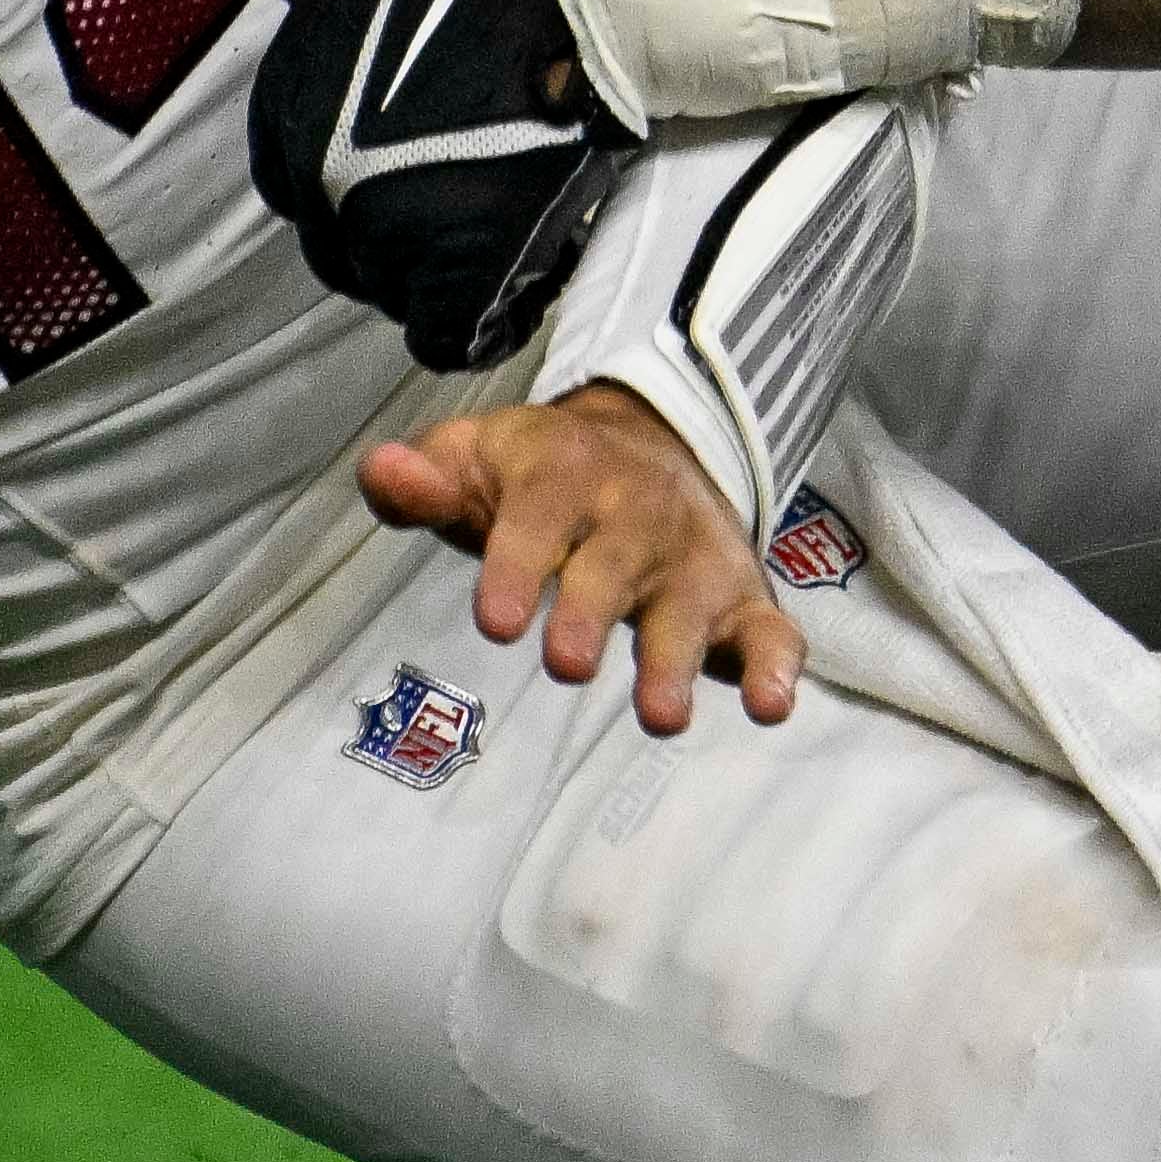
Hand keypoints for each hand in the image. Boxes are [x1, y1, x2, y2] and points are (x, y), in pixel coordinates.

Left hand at [251, 0, 633, 358]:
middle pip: (347, 247)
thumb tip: (387, 77)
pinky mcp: (460, 264)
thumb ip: (357, 51)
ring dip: (449, 274)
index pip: (301, 189)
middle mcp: (320, 174)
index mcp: (289, 105)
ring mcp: (387, 226)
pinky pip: (454, 334)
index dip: (360, 196)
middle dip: (404, 241)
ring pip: (400, 290)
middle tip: (475, 214)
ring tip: (513, 238)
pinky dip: (489, 322)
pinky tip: (525, 290)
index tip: (413, 190)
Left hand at [360, 388, 802, 734]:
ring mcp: (693, 556)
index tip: (496, 622)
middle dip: (593, 612)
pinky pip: (770, 628)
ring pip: (691, 605)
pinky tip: (770, 705)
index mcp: (564, 472)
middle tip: (565, 666)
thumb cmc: (538, 478)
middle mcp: (635, 511)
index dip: (517, 564)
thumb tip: (384, 473)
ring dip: (677, 659)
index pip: (537, 515)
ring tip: (660, 717)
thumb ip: (423, 482)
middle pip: (615, 562)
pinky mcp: (740, 595)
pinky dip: (776, 664)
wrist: (650, 444)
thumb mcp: (474, 461)